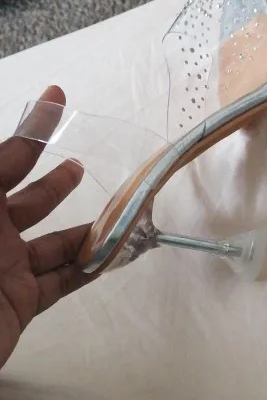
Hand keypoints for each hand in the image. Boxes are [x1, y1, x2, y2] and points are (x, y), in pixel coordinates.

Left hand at [0, 86, 89, 371]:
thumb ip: (3, 161)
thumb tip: (36, 112)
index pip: (7, 159)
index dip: (33, 129)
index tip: (57, 97)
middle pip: (28, 201)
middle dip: (55, 183)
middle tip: (79, 168)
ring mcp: (4, 269)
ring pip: (53, 243)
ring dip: (86, 229)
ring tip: (121, 214)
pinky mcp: (20, 302)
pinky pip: (61, 280)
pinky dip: (90, 268)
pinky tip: (116, 253)